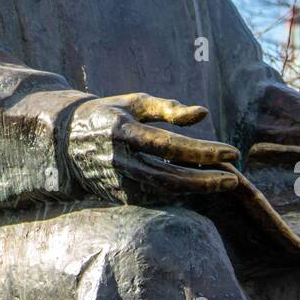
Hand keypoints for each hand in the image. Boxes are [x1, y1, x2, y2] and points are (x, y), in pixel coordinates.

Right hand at [66, 93, 240, 203]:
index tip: (233, 152)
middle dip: (205, 180)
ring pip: (164, 191)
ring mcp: (117, 181)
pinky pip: (155, 197)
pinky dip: (179, 194)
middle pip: (169, 176)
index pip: (169, 145)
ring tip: (224, 182)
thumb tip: (203, 114)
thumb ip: (169, 108)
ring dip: (196, 189)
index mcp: (123, 131)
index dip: (203, 151)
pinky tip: (200, 187)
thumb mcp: (135, 102)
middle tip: (234, 178)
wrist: (65, 140)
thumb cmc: (109, 114)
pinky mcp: (118, 195)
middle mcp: (119, 159)